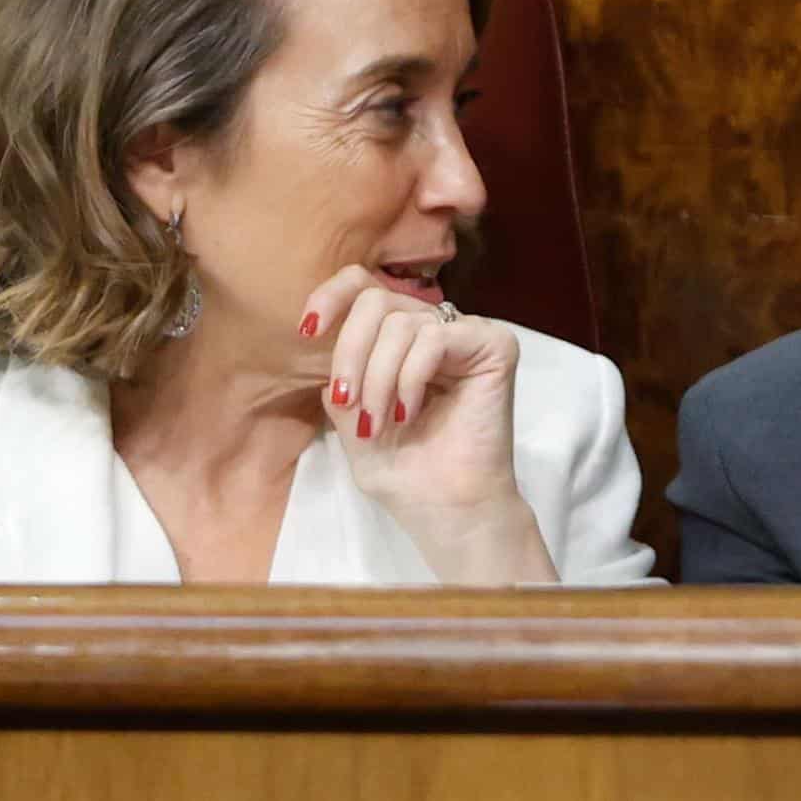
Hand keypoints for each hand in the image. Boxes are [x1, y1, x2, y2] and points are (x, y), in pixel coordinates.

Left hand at [300, 267, 555, 582]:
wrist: (448, 512)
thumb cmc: (407, 475)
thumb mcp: (353, 422)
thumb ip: (341, 380)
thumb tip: (326, 348)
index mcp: (401, 342)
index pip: (364, 287)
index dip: (331, 297)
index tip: (306, 332)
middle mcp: (434, 330)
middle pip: (376, 300)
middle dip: (350, 352)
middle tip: (348, 401)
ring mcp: (466, 336)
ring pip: (401, 322)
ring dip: (379, 377)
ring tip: (381, 423)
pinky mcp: (494, 346)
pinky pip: (434, 338)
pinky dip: (410, 376)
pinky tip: (410, 412)